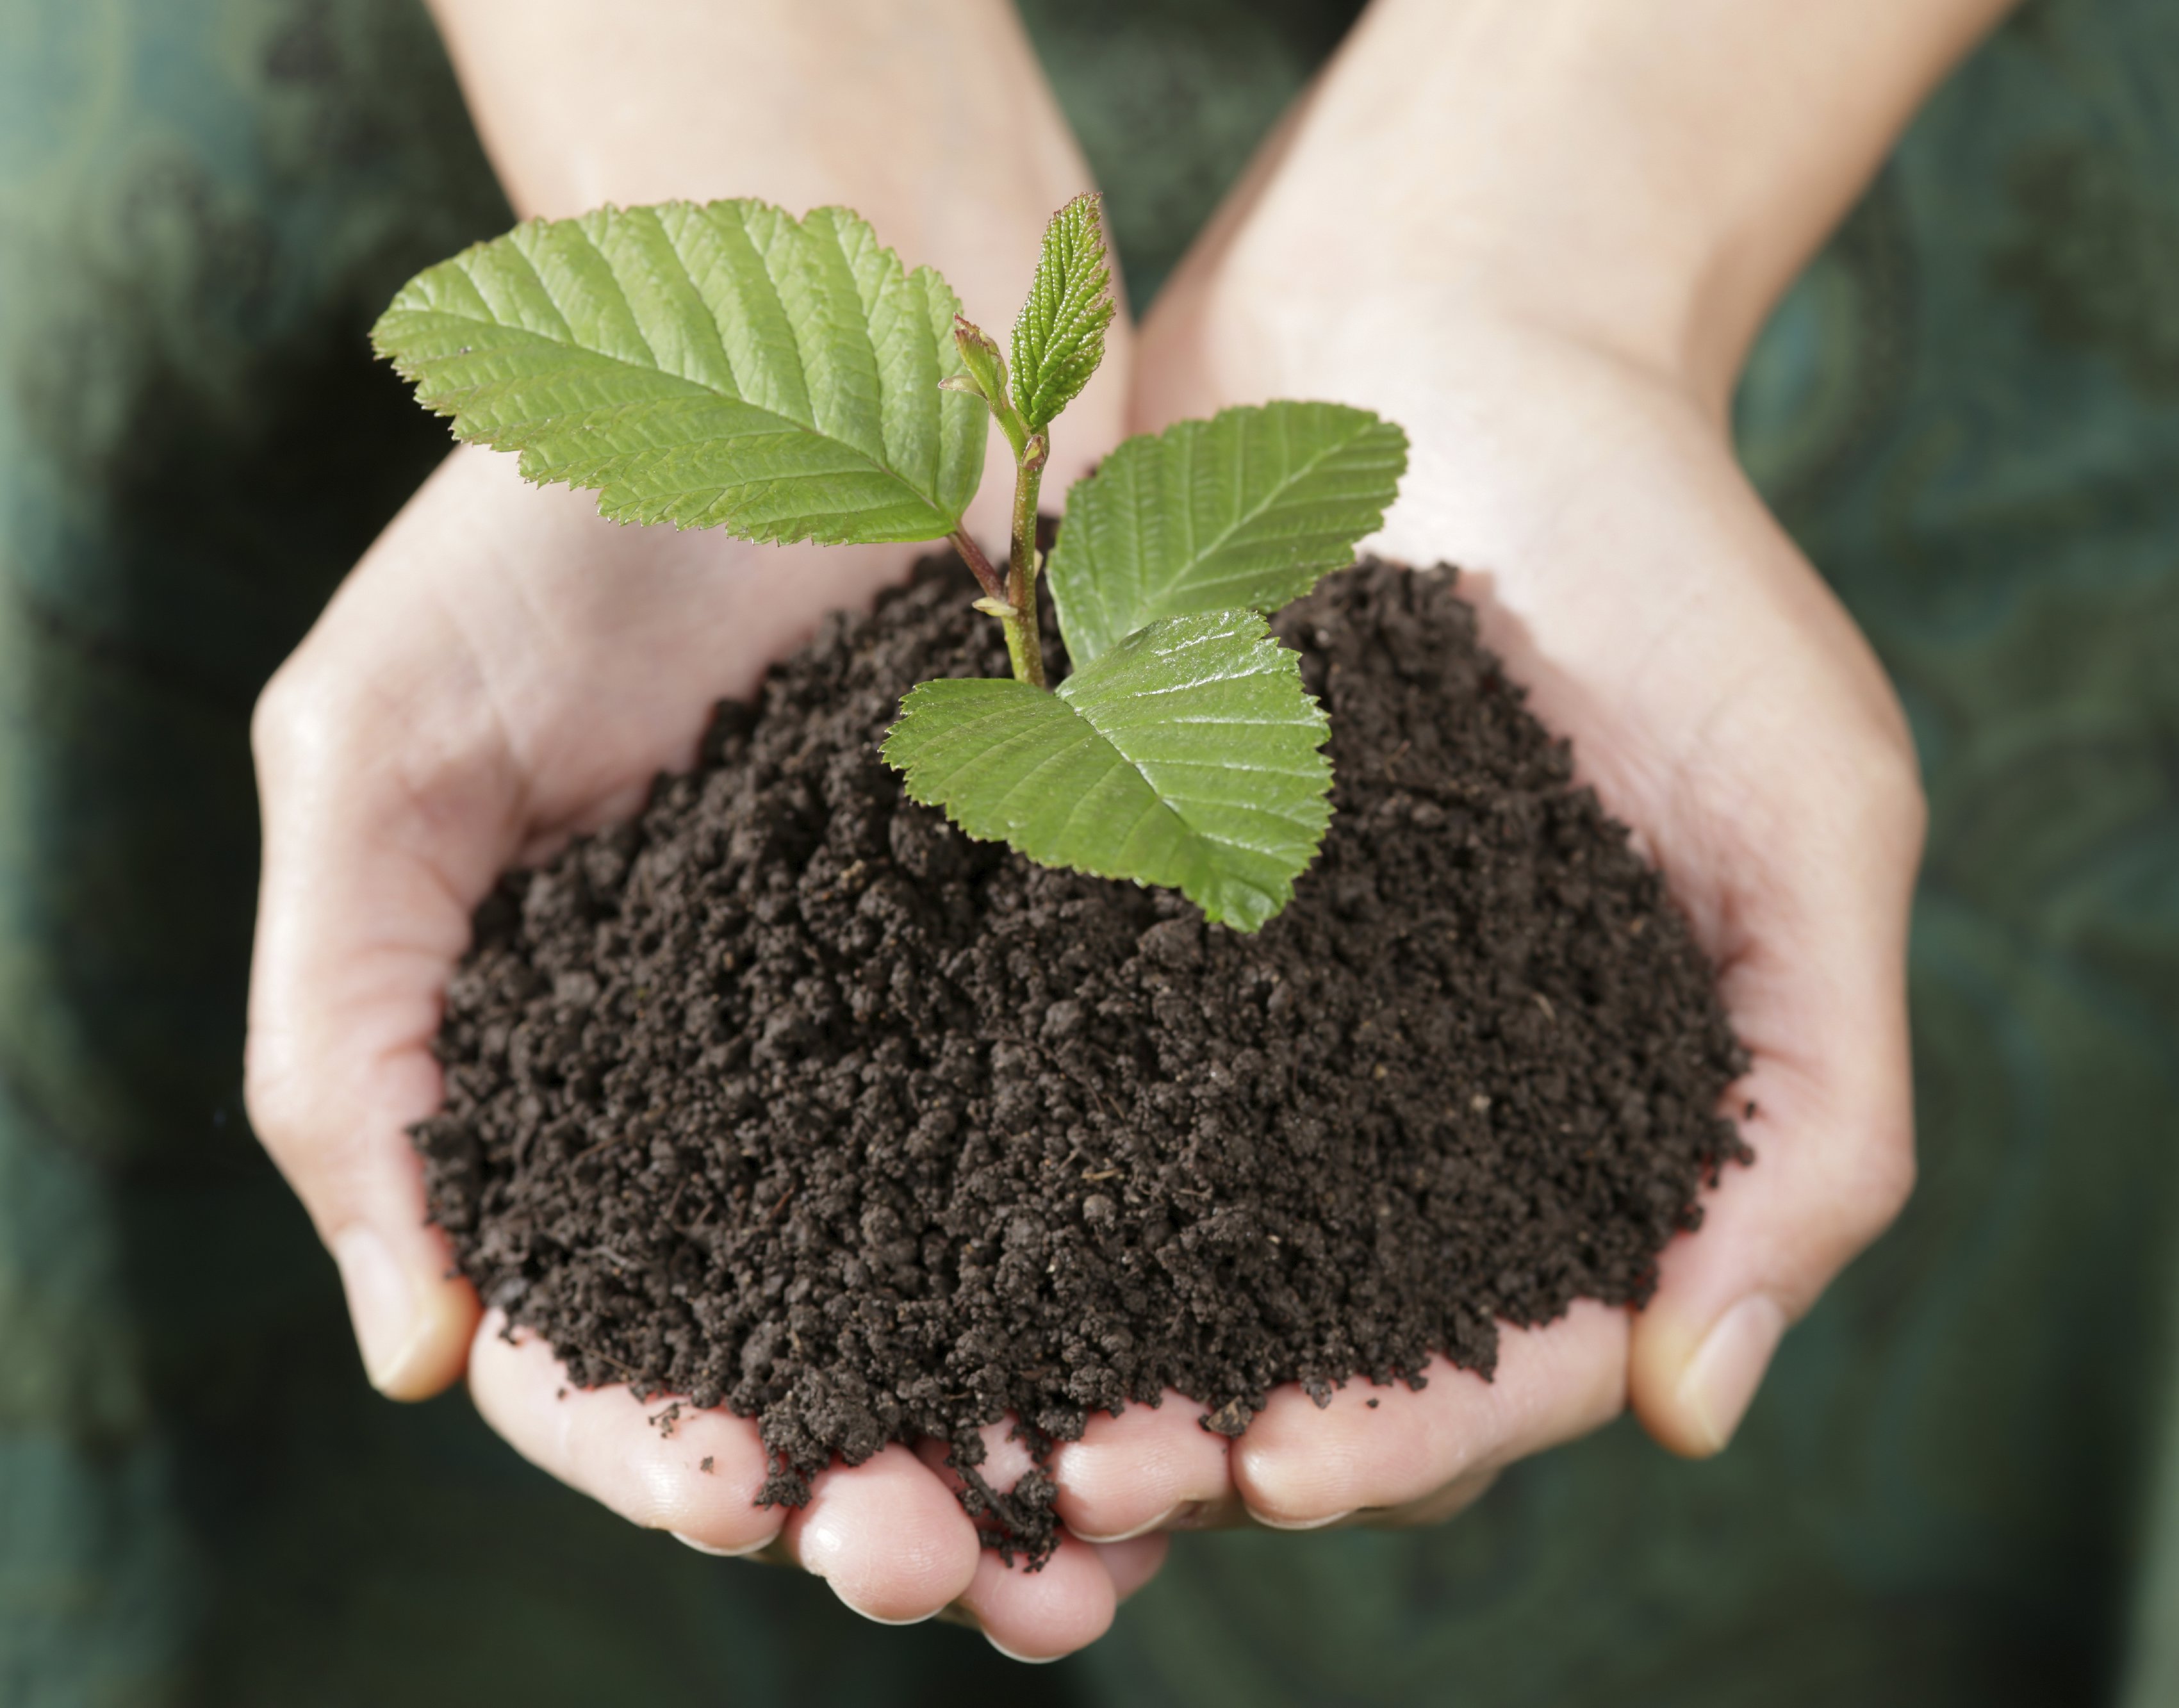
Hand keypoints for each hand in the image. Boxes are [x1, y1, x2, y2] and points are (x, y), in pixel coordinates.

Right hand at [246, 0, 1158, 1656]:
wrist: (813, 339)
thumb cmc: (561, 520)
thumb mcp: (377, 752)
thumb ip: (352, 1037)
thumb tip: (418, 1347)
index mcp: (581, 1086)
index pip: (597, 1334)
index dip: (655, 1442)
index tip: (743, 1498)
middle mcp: (768, 1097)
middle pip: (816, 1364)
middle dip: (874, 1492)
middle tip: (946, 1570)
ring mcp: (937, 1040)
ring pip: (993, 1304)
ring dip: (1045, 1444)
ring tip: (1108, 1543)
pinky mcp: (1089, 962)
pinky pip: (1136, 1154)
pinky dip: (1176, 1277)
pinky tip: (1231, 1380)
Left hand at [1042, 0, 1935, 1540]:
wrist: (1453, 331)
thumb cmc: (1670, 560)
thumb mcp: (1808, 808)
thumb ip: (1809, 1100)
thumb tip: (1703, 1402)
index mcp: (1562, 1124)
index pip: (1493, 1353)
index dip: (1403, 1436)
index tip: (1288, 1466)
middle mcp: (1379, 1102)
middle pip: (1289, 1338)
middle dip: (1195, 1433)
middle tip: (1082, 1477)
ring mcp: (1223, 1011)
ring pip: (1131, 1240)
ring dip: (1046, 1340)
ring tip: (951, 1406)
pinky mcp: (1084, 899)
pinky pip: (1010, 1051)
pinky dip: (947, 1145)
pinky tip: (859, 1211)